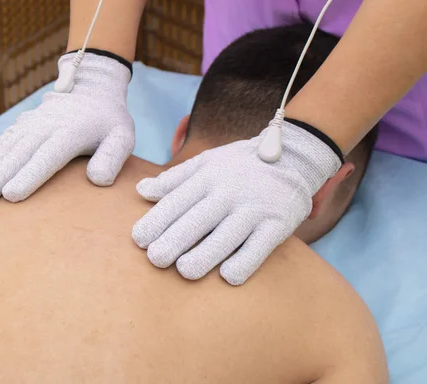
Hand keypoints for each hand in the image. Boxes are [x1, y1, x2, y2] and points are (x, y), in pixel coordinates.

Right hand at [0, 52, 133, 201]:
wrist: (92, 88)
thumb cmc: (109, 121)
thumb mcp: (122, 136)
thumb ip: (112, 157)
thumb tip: (97, 180)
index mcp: (70, 132)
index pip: (47, 157)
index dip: (28, 176)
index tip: (11, 195)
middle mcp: (46, 126)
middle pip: (19, 154)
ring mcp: (31, 124)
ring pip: (4, 148)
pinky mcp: (22, 125)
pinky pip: (0, 142)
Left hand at [132, 122, 340, 284]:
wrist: (294, 157)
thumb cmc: (240, 165)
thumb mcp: (206, 163)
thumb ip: (174, 179)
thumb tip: (141, 190)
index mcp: (208, 177)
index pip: (177, 200)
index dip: (157, 220)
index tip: (139, 240)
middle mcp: (229, 192)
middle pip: (197, 220)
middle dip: (174, 240)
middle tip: (155, 260)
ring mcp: (254, 209)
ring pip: (226, 236)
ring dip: (204, 255)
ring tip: (184, 271)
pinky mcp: (278, 224)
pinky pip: (259, 247)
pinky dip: (244, 262)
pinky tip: (228, 276)